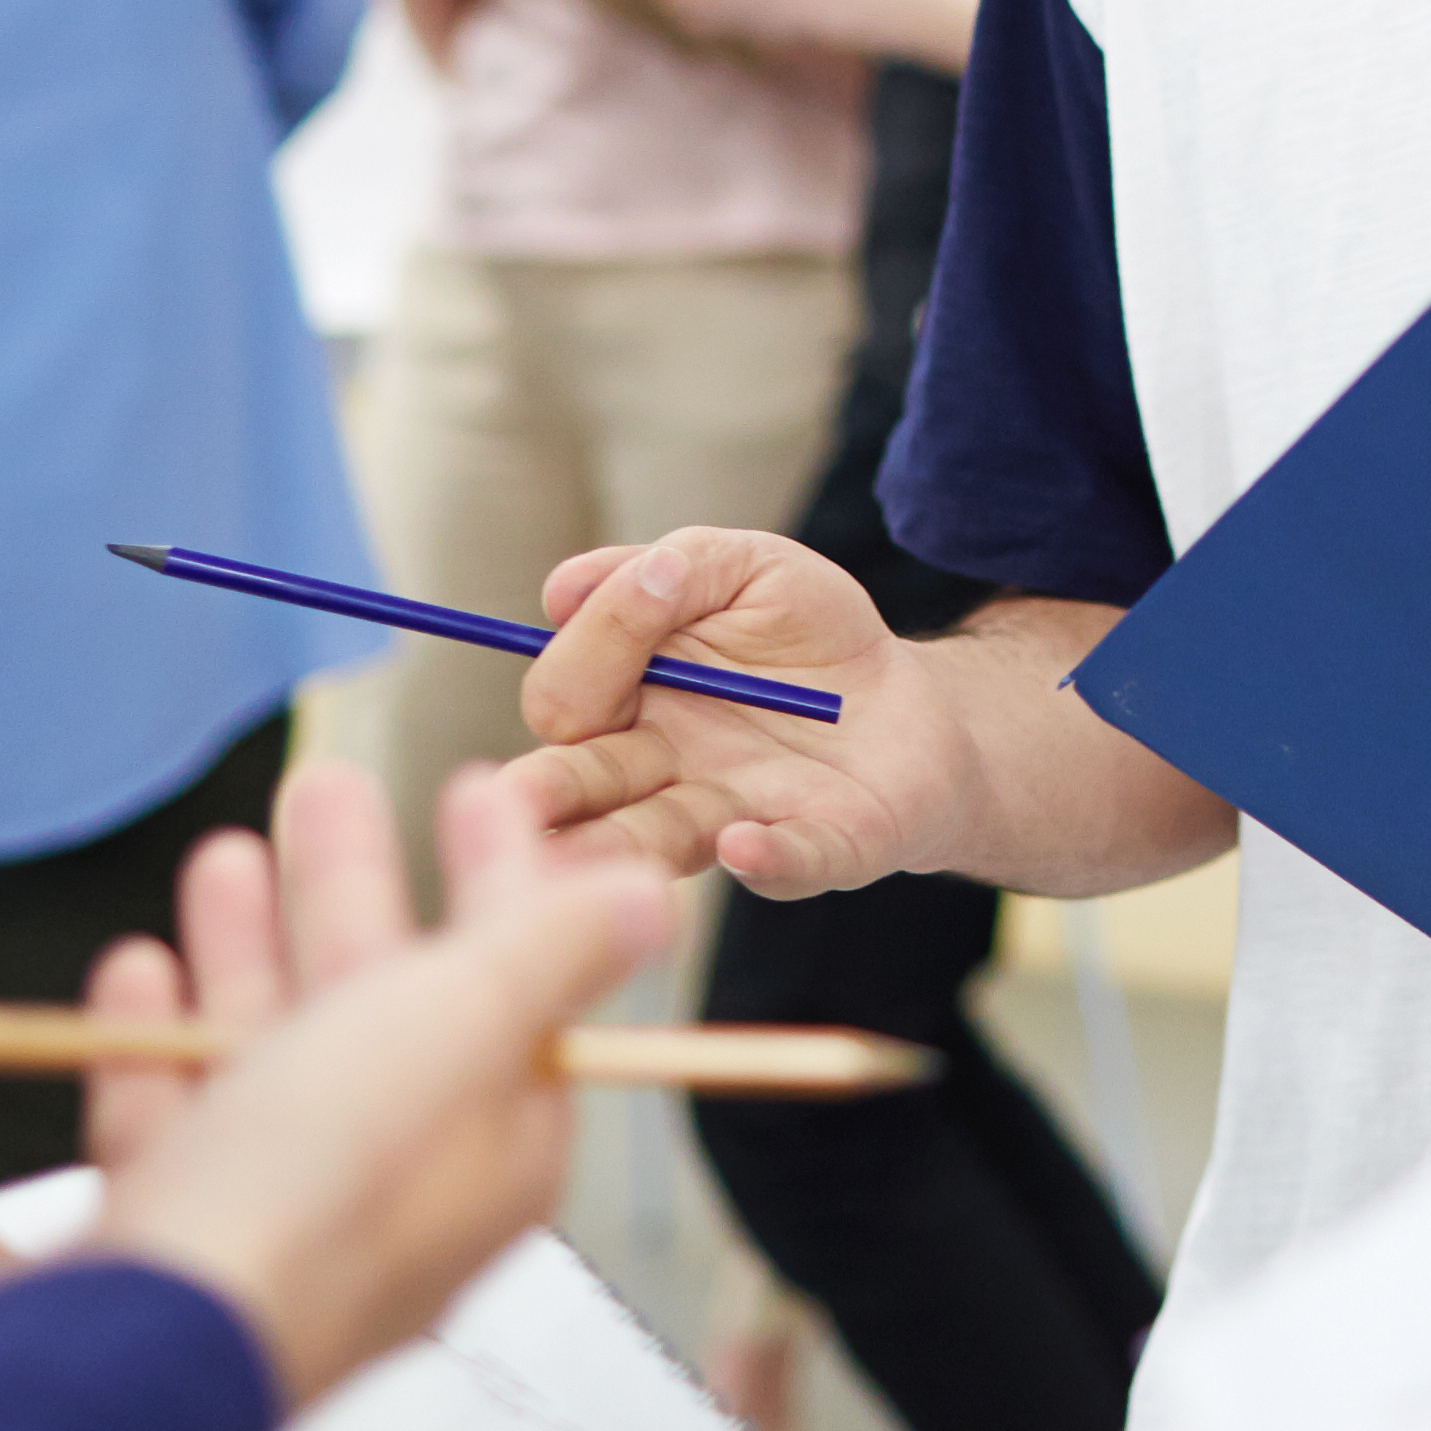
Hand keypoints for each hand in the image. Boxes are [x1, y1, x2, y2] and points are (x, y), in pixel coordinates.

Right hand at [80, 755, 670, 1406]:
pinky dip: (155, 1039)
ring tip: (227, 854)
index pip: (516, 990)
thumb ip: (549, 951)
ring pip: (271, 1057)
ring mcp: (277, 1224)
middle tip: (326, 788)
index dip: (502, 881)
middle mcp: (391, 1197)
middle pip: (383, 1013)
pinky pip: (171, 1123)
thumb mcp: (459, 1027)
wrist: (141, 1346)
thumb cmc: (313, 1188)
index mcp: (489, 1151)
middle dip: (355, 890)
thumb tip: (649, 902)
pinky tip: (136, 973)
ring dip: (252, 947)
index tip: (479, 788)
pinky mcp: (173, 1243)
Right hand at [515, 527, 968, 896]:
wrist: (915, 701)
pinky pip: (785, 864)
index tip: (648, 585)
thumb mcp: (747, 568)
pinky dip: (764, 859)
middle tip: (514, 801)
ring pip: (653, 843)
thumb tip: (562, 588)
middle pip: (579, 789)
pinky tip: (741, 843)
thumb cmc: (811, 637)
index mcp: (628, 706)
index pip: (566, 697)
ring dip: (615, 851)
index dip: (590, 648)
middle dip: (541, 795)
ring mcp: (731, 818)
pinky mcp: (815, 849)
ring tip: (583, 858)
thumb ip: (671, 565)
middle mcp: (658, 776)